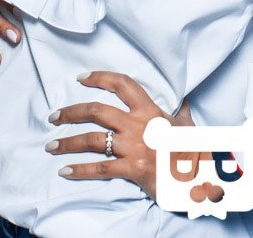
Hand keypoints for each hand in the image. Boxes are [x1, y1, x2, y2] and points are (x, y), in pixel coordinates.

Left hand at [47, 71, 192, 198]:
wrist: (201, 175)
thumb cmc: (192, 149)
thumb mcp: (187, 125)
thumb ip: (181, 111)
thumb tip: (183, 100)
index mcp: (150, 110)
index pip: (122, 85)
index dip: (99, 78)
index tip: (81, 78)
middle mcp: (138, 124)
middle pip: (97, 111)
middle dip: (71, 112)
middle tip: (54, 116)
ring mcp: (134, 147)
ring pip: (93, 140)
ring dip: (68, 142)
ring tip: (51, 146)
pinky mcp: (132, 169)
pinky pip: (100, 168)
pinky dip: (80, 170)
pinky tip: (65, 171)